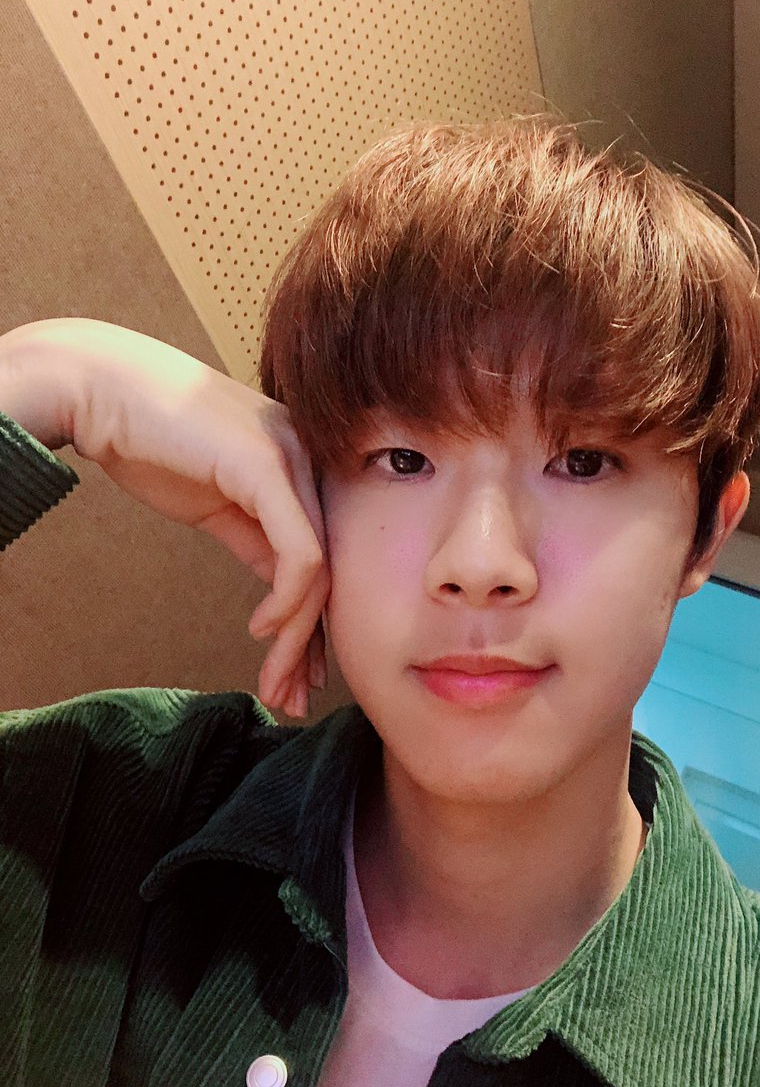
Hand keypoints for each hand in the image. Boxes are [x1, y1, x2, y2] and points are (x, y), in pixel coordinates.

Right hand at [1, 319, 329, 717]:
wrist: (101, 388)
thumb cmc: (152, 438)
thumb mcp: (217, 501)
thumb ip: (258, 539)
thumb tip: (282, 600)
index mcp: (301, 469)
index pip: (325, 560)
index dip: (314, 625)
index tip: (295, 675)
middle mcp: (309, 463)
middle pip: (331, 571)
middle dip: (311, 645)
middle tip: (289, 698)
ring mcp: (293, 461)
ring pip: (319, 571)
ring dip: (297, 639)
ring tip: (276, 684)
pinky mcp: (268, 467)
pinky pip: (300, 552)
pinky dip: (288, 600)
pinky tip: (262, 629)